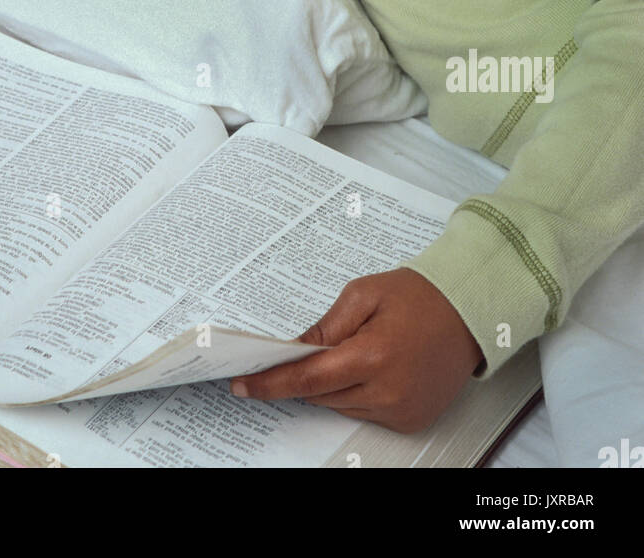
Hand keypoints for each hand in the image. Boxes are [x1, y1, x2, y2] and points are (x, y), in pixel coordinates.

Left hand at [229, 268, 484, 434]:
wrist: (469, 311)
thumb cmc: (420, 296)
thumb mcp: (364, 294)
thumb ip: (326, 325)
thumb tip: (295, 351)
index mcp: (372, 355)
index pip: (306, 379)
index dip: (271, 384)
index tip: (244, 385)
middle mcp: (386, 391)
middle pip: (321, 394)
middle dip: (308, 373)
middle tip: (313, 347)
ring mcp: (401, 410)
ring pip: (342, 405)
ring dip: (336, 383)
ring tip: (361, 347)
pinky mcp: (411, 420)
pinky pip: (367, 412)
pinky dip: (360, 393)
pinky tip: (377, 366)